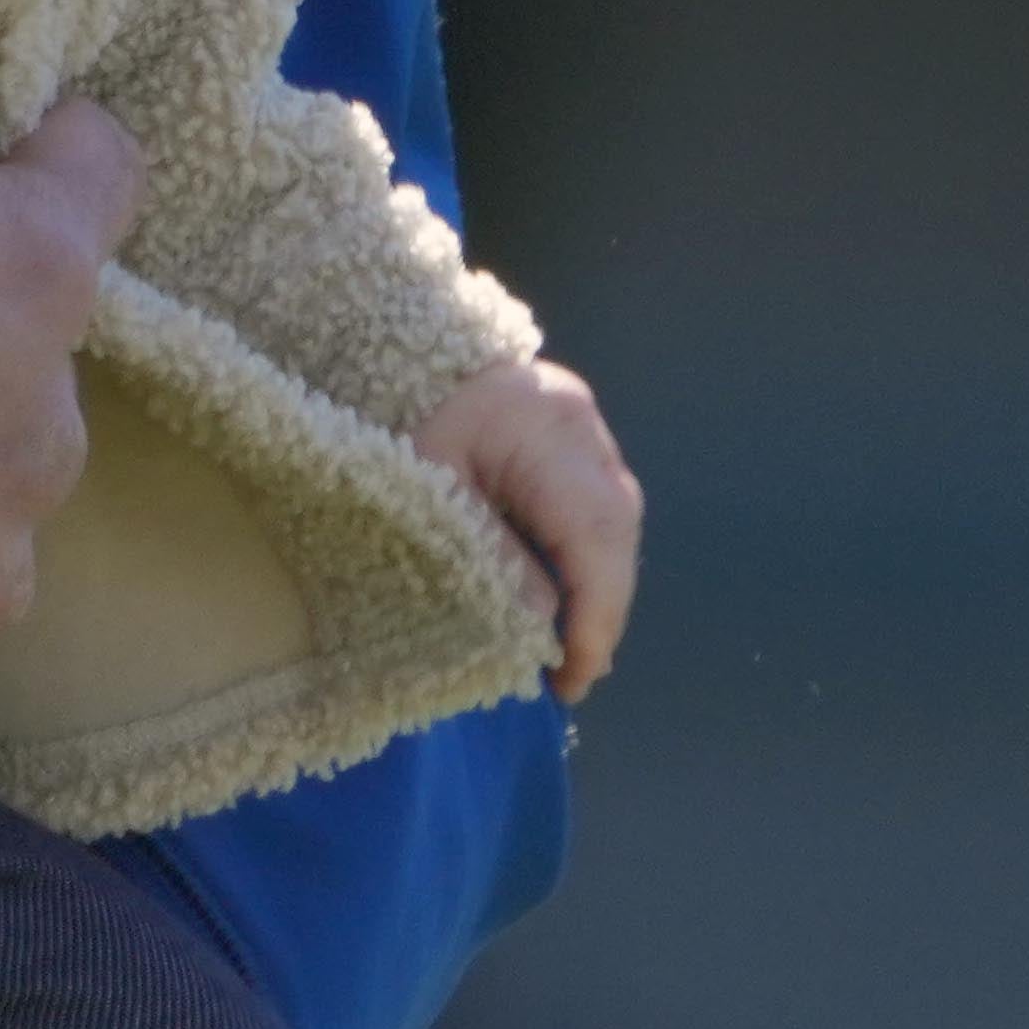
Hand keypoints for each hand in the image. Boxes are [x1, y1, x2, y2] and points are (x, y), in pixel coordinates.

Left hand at [414, 351, 639, 700]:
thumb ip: (490, 554)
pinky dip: (589, 564)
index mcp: (547, 430)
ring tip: (571, 650)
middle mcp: (585, 431)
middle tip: (574, 676)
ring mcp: (593, 434)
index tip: (577, 673)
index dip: (594, 612)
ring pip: (619, 528)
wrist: (415, 352)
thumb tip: (543, 625)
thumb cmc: (410, 417)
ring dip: (599, 593)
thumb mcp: (432, 488)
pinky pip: (603, 513)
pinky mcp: (586, 445)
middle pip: (616, 535)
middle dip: (601, 613)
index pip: (593, 534)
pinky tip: (566, 601)